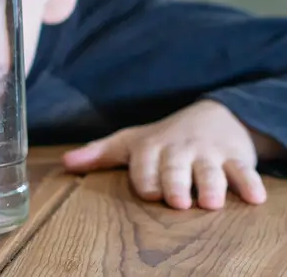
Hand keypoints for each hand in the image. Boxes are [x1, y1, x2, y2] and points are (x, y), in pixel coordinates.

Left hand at [62, 100, 266, 209]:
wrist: (212, 116)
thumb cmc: (163, 138)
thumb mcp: (130, 142)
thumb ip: (99, 154)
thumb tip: (64, 163)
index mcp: (151, 148)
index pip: (144, 165)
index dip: (146, 178)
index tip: (149, 192)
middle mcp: (179, 150)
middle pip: (176, 168)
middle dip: (176, 183)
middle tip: (178, 202)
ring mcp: (208, 153)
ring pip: (210, 171)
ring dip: (212, 185)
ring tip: (211, 202)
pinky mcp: (235, 157)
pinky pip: (244, 170)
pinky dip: (250, 182)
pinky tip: (254, 197)